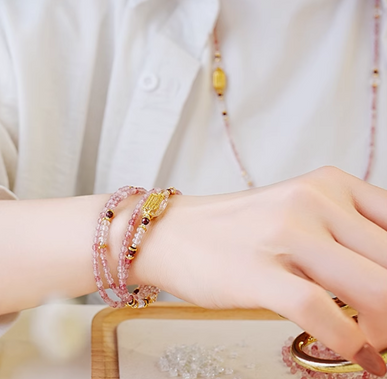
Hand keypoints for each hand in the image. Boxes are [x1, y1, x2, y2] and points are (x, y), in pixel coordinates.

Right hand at [143, 166, 386, 375]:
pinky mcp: (259, 272)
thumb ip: (344, 235)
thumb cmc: (237, 228)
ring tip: (375, 342)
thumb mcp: (298, 212)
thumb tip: (383, 279)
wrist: (175, 233)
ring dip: (386, 329)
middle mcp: (312, 201)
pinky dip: (352, 344)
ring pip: (374, 288)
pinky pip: (323, 314)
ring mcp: (285, 234)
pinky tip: (359, 356)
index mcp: (328, 183)